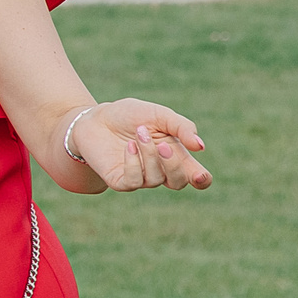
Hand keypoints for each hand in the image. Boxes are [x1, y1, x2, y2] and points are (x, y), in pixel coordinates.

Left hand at [74, 99, 211, 191]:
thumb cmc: (130, 116)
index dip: (202, 180)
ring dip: (149, 155)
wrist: (96, 117)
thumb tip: (201, 147)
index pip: (197, 177)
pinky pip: (133, 181)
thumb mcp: (159, 115)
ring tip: (139, 133)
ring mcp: (140, 177)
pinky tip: (129, 146)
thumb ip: (182, 127)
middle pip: (178, 182)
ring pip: (155, 179)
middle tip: (163, 145)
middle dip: (173, 165)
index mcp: (176, 156)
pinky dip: (133, 163)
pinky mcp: (120, 181)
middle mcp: (160, 170)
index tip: (200, 175)